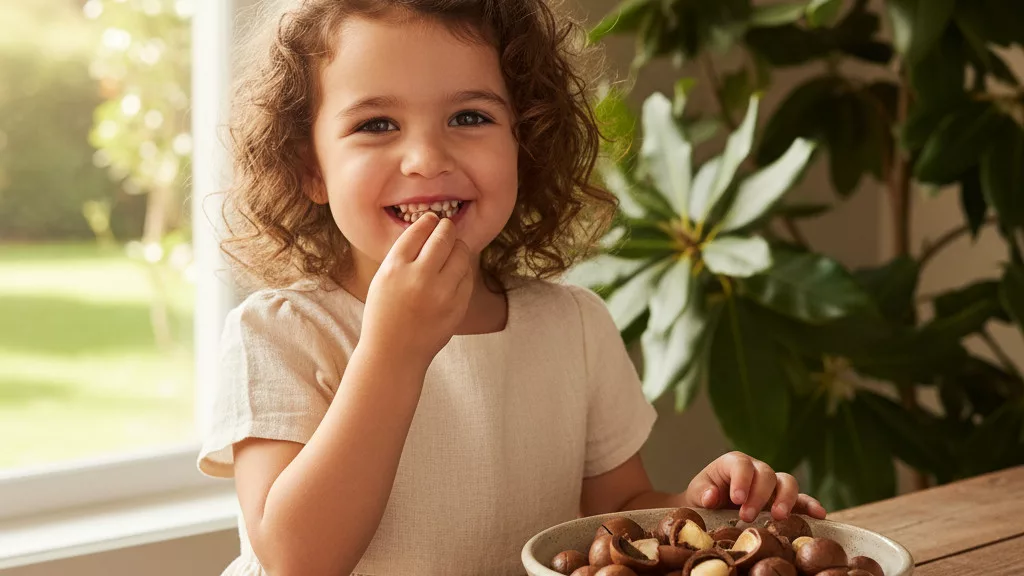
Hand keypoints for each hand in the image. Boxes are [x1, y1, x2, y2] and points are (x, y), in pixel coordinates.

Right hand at [361, 213, 473, 366]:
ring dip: (458, 247)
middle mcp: (419, 278)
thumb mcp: (383, 280)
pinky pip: (468, 276)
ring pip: (461, 254)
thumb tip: (431, 228)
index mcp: (395, 268)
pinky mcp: (457, 307)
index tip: (432, 219)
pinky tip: (454, 272)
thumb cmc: (385, 313)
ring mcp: (441, 294)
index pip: (418, 231)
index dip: (427, 221)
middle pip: (443, 238)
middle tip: (447, 226)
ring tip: (452, 248)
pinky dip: (462, 270)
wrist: (394, 353)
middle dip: (447, 228)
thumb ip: (404, 255)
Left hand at [683, 451, 826, 522]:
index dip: (742, 479)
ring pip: (787, 482)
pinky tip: (819, 514)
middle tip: (747, 516)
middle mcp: (757, 470)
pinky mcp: (784, 500)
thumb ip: (702, 492)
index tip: (736, 498)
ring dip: (785, 499)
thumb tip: (711, 496)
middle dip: (759, 495)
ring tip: (778, 517)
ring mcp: (773, 485)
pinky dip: (810, 505)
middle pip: (766, 474)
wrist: (712, 510)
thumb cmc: (705, 497)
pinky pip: (801, 499)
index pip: (741, 464)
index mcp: (734, 463)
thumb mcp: (697, 493)